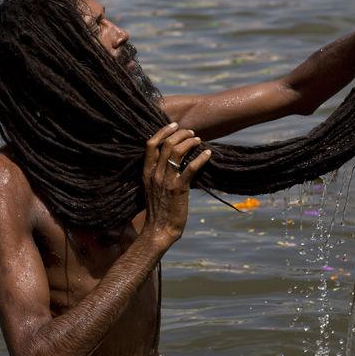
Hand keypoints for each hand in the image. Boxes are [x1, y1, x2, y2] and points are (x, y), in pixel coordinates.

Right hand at [140, 123, 211, 248]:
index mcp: (146, 172)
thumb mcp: (152, 188)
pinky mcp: (179, 189)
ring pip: (177, 151)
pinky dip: (200, 157)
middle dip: (180, 134)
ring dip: (190, 142)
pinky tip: (208, 154)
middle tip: (191, 133)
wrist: (158, 230)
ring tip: (198, 140)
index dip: (163, 131)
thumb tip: (170, 160)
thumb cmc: (158, 210)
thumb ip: (158, 173)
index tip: (174, 125)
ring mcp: (166, 181)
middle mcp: (155, 174)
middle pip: (166, 144)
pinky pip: (191, 167)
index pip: (151, 144)